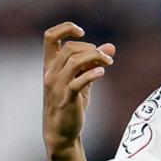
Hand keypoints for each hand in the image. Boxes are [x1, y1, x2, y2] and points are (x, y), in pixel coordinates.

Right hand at [42, 22, 114, 156]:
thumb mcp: (82, 79)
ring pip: (74, 61)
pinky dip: (91, 74)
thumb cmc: (71, 103)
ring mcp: (57, 86)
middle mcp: (50, 72)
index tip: (82, 32)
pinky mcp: (66, 99)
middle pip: (69, 48)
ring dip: (95, 58)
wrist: (62, 131)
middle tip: (107, 58)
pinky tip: (102, 73)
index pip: (50, 36)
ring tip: (109, 63)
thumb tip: (111, 47)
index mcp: (51, 65)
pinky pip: (78, 82)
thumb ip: (93, 63)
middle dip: (91, 49)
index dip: (65, 28)